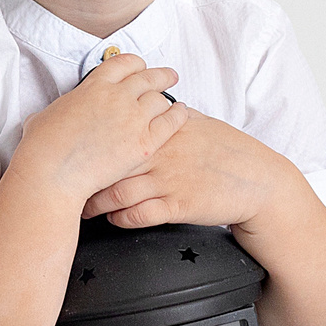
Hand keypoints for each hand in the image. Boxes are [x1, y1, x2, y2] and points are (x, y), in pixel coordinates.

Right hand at [14, 52, 190, 201]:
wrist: (53, 172)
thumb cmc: (42, 148)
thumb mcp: (46, 115)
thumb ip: (62, 109)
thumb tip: (56, 114)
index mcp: (94, 85)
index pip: (123, 64)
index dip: (135, 65)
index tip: (140, 68)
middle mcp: (117, 96)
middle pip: (148, 77)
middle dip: (160, 75)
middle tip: (169, 76)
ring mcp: (133, 118)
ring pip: (160, 99)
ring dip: (167, 98)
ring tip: (174, 100)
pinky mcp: (144, 142)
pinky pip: (170, 122)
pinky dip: (178, 115)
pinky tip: (181, 114)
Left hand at [83, 113, 296, 230]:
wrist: (258, 181)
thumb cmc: (227, 152)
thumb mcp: (198, 125)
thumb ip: (168, 119)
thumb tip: (146, 106)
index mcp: (164, 129)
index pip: (118, 131)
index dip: (92, 144)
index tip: (74, 152)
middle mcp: (163, 152)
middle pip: (110, 163)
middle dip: (85, 177)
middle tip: (67, 183)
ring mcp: (170, 179)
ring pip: (118, 192)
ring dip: (97, 203)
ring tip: (84, 208)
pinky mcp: (179, 205)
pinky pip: (140, 215)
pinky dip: (121, 219)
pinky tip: (114, 219)